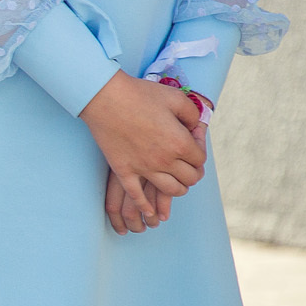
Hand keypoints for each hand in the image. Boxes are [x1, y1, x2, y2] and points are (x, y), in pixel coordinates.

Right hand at [79, 73, 205, 232]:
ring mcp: (143, 168)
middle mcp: (165, 160)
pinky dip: (146, 206)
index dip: (199, 150)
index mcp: (180, 143)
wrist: (105, 98)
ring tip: (175, 181)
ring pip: (170, 190)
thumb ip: (192, 114)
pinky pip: (137, 195)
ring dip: (178, 188)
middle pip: (190, 178)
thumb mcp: (175, 97)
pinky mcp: (124, 170)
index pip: (200, 159)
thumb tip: (195, 127)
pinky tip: (151, 211)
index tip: (191, 141)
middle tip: (187, 163)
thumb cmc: (141, 94)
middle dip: (193, 172)